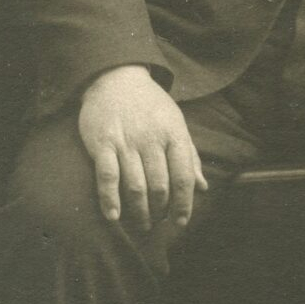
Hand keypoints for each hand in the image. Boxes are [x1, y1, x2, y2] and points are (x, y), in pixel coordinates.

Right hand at [76, 65, 205, 233]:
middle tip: (157, 224)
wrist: (116, 78)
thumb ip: (190, 156)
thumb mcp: (177, 124)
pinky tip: (113, 216)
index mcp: (174, 135)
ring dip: (139, 210)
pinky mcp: (102, 143)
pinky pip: (107, 176)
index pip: (183, 177)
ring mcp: (126, 142)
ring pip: (135, 185)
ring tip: (141, 225)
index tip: (180, 222)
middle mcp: (152, 140)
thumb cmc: (151, 105)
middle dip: (160, 210)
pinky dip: (110, 199)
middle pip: (160, 185)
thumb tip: (203, 187)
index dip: (184, 203)